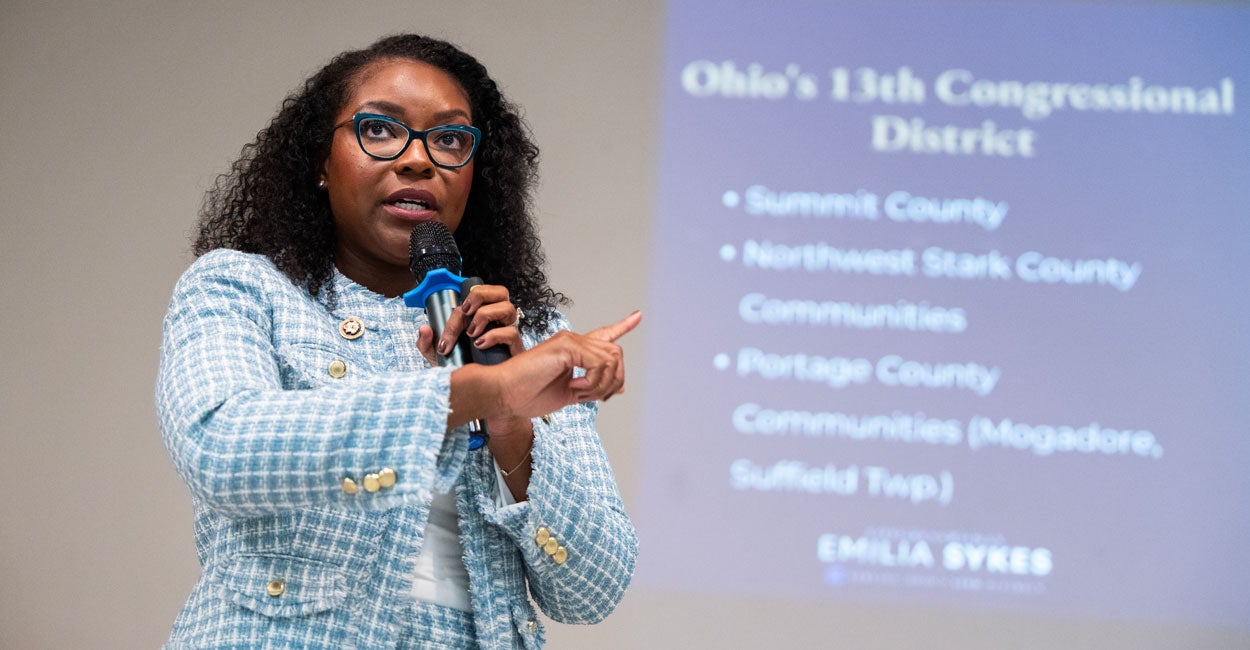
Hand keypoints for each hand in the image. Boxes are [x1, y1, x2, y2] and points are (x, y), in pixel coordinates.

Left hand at [417, 283, 524, 364]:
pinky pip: (511, 333)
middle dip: (480, 295)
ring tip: (471, 334)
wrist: (472, 394)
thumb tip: (424, 328)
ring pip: (507, 307)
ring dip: (485, 315)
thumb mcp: (437, 356)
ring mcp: (507, 333)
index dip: (457, 313)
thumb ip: (427, 343)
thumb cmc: (459, 371)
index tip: (445, 338)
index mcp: (480, 317)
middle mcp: (496, 321)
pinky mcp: (515, 349)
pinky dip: (494, 335)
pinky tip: (480, 345)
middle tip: (465, 312)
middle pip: (500, 292)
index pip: (473, 301)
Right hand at [491, 310, 642, 418]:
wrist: (503, 394)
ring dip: (601, 385)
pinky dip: (592, 382)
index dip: (622, 326)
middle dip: (612, 381)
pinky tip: (574, 388)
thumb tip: (619, 387)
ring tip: (578, 393)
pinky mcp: (566, 347)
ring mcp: (569, 341)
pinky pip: (598, 364)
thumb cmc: (527, 394)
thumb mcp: (570, 394)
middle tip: (591, 397)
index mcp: (573, 350)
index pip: (603, 334)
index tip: (638, 316)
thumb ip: (593, 387)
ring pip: (611, 360)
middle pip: (616, 354)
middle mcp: (572, 340)